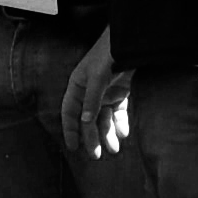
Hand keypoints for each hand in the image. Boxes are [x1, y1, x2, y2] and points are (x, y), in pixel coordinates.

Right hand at [72, 32, 132, 166]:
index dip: (70, 130)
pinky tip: (124, 133)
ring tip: (114, 149)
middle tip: (97, 156)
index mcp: (77, 86)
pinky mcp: (119, 93)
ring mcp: (104, 93)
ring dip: (108, 134)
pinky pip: (118, 113)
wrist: (128, 42)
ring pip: (104, 119)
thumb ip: (92, 100)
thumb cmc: (107, 54)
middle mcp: (88, 92)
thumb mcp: (98, 77)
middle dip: (92, 137)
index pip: (69, 113)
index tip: (72, 147)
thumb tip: (84, 122)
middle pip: (88, 120)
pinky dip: (120, 123)